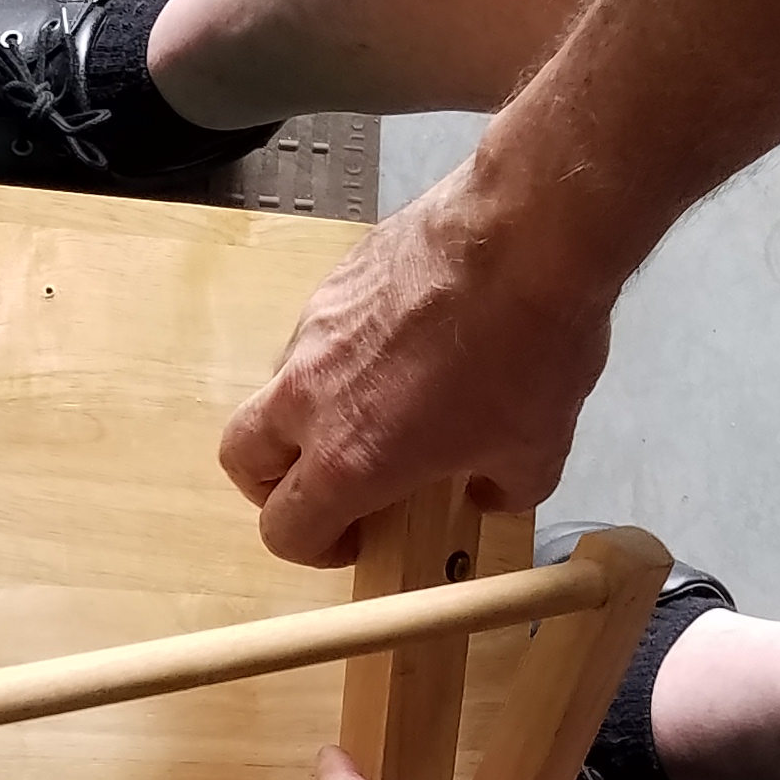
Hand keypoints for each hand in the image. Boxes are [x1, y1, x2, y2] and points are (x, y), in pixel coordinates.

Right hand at [220, 166, 617, 564]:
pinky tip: (404, 342)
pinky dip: (343, 356)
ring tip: (382, 401)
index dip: (316, 547)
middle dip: (275, 483)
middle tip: (331, 481)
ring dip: (311, 413)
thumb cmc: (531, 352)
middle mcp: (309, 397)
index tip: (357, 537)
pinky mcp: (332, 282)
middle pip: (242, 459)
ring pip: (279, 390)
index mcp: (349, 460)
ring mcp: (312, 332)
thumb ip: (501, 490)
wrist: (528, 232)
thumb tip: (488, 492)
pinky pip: (316, 336)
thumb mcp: (537, 451)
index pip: (285, 529)